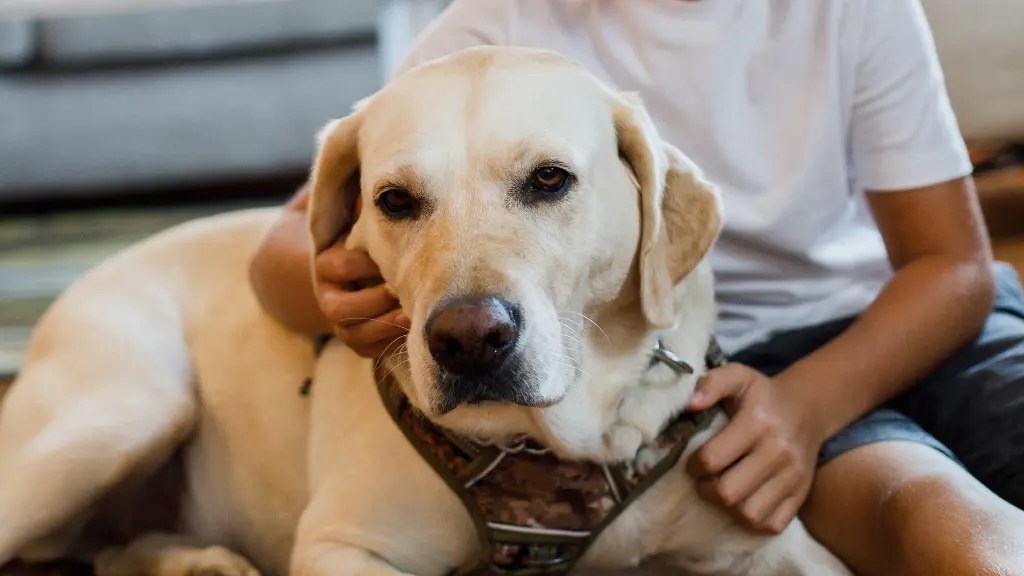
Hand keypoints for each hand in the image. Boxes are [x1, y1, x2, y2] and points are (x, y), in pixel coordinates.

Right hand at [314, 245, 408, 357]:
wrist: (367, 277)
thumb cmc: (374, 249)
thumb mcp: (368, 237)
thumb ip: (376, 234)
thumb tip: (398, 226)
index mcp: (326, 267)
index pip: (344, 266)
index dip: (371, 265)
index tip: (397, 257)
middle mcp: (326, 299)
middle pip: (339, 309)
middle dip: (376, 301)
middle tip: (403, 291)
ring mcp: (339, 325)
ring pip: (353, 335)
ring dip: (384, 326)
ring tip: (411, 316)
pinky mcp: (358, 344)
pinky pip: (371, 351)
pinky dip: (391, 342)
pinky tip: (411, 331)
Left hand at [685, 364, 824, 533]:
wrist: (808, 407)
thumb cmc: (763, 394)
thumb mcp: (738, 376)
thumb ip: (711, 383)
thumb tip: (690, 404)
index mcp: (757, 422)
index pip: (713, 458)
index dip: (694, 465)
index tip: (693, 462)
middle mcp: (778, 452)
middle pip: (729, 492)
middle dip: (706, 489)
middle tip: (704, 480)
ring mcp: (793, 477)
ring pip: (749, 513)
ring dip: (727, 508)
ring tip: (722, 490)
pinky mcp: (801, 494)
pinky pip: (772, 524)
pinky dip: (752, 520)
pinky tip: (743, 502)